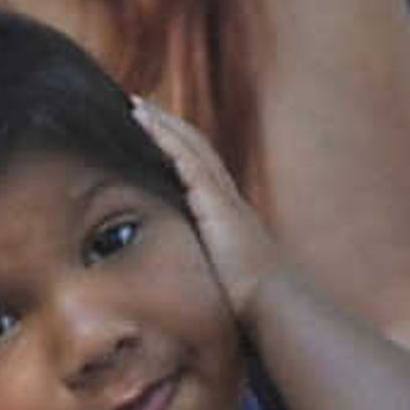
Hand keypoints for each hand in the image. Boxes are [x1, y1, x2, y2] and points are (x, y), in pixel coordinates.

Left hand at [133, 97, 287, 315]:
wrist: (273, 303)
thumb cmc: (256, 303)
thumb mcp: (233, 285)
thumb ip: (218, 278)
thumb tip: (206, 295)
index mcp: (232, 217)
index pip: (204, 173)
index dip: (182, 150)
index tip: (161, 136)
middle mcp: (230, 199)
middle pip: (198, 150)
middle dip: (170, 127)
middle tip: (142, 107)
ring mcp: (223, 197)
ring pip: (191, 146)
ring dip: (163, 124)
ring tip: (136, 105)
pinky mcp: (215, 201)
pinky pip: (186, 158)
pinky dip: (166, 137)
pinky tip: (146, 123)